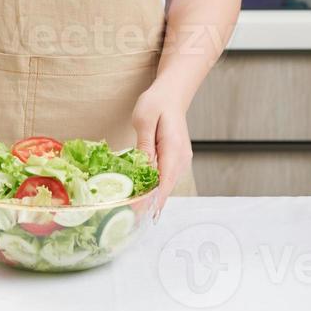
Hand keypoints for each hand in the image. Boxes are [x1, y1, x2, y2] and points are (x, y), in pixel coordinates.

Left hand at [132, 84, 192, 217]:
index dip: (152, 199)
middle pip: (166, 188)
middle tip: (129, 217)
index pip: (164, 182)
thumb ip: (144, 145)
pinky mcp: (176, 159)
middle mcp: (181, 158)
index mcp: (174, 149)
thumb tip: (142, 169)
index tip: (138, 213)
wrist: (172, 94)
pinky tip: (141, 191)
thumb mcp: (144, 119)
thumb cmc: (157, 103)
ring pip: (166, 184)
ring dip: (152, 196)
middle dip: (149, 202)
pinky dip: (155, 186)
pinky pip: (165, 177)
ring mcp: (181, 159)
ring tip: (133, 209)